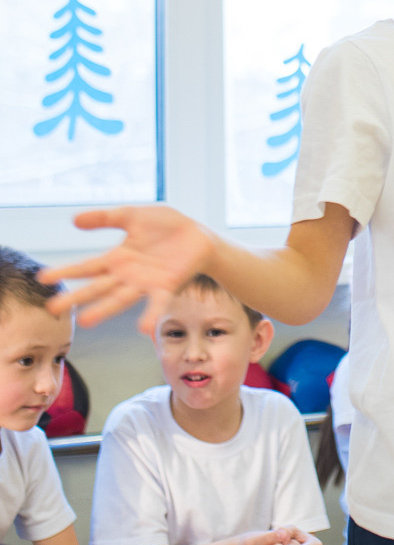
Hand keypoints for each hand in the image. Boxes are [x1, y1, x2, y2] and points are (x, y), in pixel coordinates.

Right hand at [42, 205, 214, 332]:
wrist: (198, 235)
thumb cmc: (165, 226)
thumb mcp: (132, 215)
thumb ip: (105, 217)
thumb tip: (74, 220)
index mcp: (118, 258)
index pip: (87, 266)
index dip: (66, 272)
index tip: (43, 279)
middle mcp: (127, 275)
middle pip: (97, 287)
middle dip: (76, 297)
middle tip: (52, 308)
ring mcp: (145, 283)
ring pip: (120, 299)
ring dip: (103, 310)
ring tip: (85, 322)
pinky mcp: (166, 286)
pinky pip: (156, 304)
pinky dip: (149, 316)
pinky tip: (142, 328)